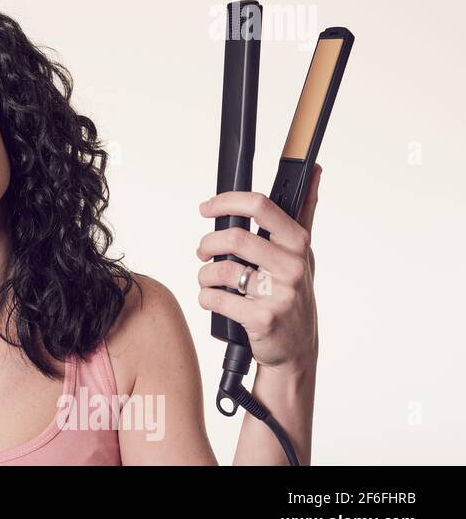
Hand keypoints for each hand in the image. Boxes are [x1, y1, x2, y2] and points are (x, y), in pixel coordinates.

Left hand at [195, 163, 321, 374]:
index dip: (227, 201)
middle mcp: (292, 266)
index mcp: (298, 243)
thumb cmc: (293, 293)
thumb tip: (314, 170)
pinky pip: (216, 299)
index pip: (260, 207)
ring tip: (207, 279)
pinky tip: (213, 300)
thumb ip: (304, 211)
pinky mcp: (262, 319)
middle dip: (208, 244)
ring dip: (203, 274)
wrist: (296, 349)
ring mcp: (279, 294)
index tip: (206, 207)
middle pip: (234, 238)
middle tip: (202, 251)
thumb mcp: (303, 252)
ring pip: (221, 270)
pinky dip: (206, 298)